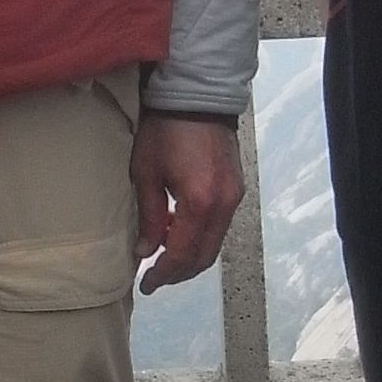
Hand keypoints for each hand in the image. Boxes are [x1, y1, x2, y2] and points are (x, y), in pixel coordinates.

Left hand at [130, 116, 243, 295]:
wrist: (198, 97)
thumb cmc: (166, 129)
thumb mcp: (146, 172)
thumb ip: (148, 216)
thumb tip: (145, 251)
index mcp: (199, 202)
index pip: (181, 253)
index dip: (163, 274)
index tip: (146, 284)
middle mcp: (223, 204)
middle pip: (203, 256)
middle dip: (178, 272)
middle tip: (155, 278)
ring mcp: (234, 197)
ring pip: (214, 244)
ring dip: (190, 257)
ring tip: (163, 258)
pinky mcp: (236, 189)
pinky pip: (219, 226)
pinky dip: (200, 238)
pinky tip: (178, 232)